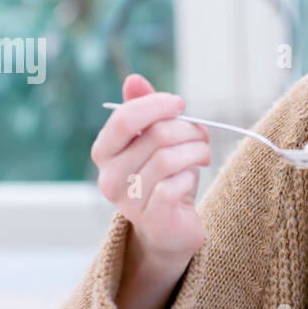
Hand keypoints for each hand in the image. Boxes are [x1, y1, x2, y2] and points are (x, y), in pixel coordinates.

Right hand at [91, 74, 211, 262]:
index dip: (156, 105)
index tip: (180, 104)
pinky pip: (175, 185)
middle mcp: (109, 177)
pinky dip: (190, 176)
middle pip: (155, 136)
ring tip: (202, 154)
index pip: (124, 119)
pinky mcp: (151, 218)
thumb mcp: (156, 140)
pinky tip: (190, 179)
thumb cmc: (165, 178)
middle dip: (187, 130)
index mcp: (105, 152)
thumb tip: (134, 79)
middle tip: (202, 135)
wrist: (171, 228)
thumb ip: (145, 110)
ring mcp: (127, 201)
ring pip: (168, 159)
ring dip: (195, 151)